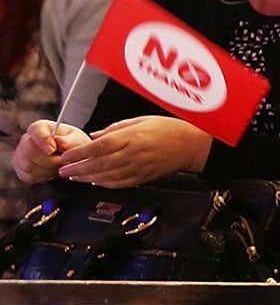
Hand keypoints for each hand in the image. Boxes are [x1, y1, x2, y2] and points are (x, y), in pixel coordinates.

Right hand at [11, 120, 87, 184]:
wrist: (72, 157)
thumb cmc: (74, 145)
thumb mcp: (78, 140)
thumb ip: (70, 141)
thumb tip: (59, 141)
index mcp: (41, 128)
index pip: (35, 130)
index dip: (42, 140)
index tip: (52, 150)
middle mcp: (27, 139)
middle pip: (29, 151)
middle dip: (50, 160)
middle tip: (64, 162)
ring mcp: (21, 154)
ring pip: (28, 166)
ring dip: (48, 170)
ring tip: (60, 166)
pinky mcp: (21, 169)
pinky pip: (30, 176)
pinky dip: (44, 177)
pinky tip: (52, 171)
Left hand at [53, 116, 210, 187]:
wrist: (191, 145)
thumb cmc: (168, 129)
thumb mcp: (140, 120)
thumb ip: (115, 129)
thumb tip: (94, 136)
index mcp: (131, 137)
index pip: (99, 147)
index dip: (79, 153)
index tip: (66, 156)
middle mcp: (134, 154)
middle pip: (99, 164)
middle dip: (78, 169)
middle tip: (63, 171)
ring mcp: (139, 167)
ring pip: (108, 176)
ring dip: (88, 178)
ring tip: (74, 178)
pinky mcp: (145, 177)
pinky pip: (121, 183)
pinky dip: (106, 184)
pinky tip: (96, 182)